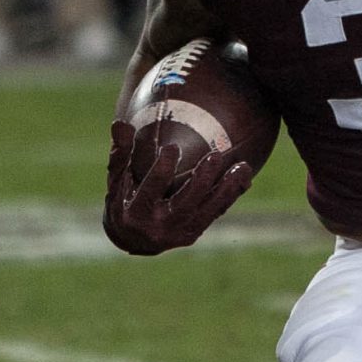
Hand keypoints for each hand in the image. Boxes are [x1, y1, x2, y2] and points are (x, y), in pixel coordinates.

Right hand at [104, 119, 256, 256]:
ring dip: (226, 189)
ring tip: (242, 167)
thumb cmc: (123, 199)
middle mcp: (158, 227)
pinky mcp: (193, 233)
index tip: (173, 148)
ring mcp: (178, 233)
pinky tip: (244, 178)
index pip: (151, 189)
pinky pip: (215, 214)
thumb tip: (120, 123)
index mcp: (136, 213)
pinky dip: (230, 196)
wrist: (133, 238)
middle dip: (202, 179)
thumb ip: (121, 152)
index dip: (162, 169)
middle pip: (185, 202)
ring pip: (207, 211)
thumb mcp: (118, 178)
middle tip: (216, 155)